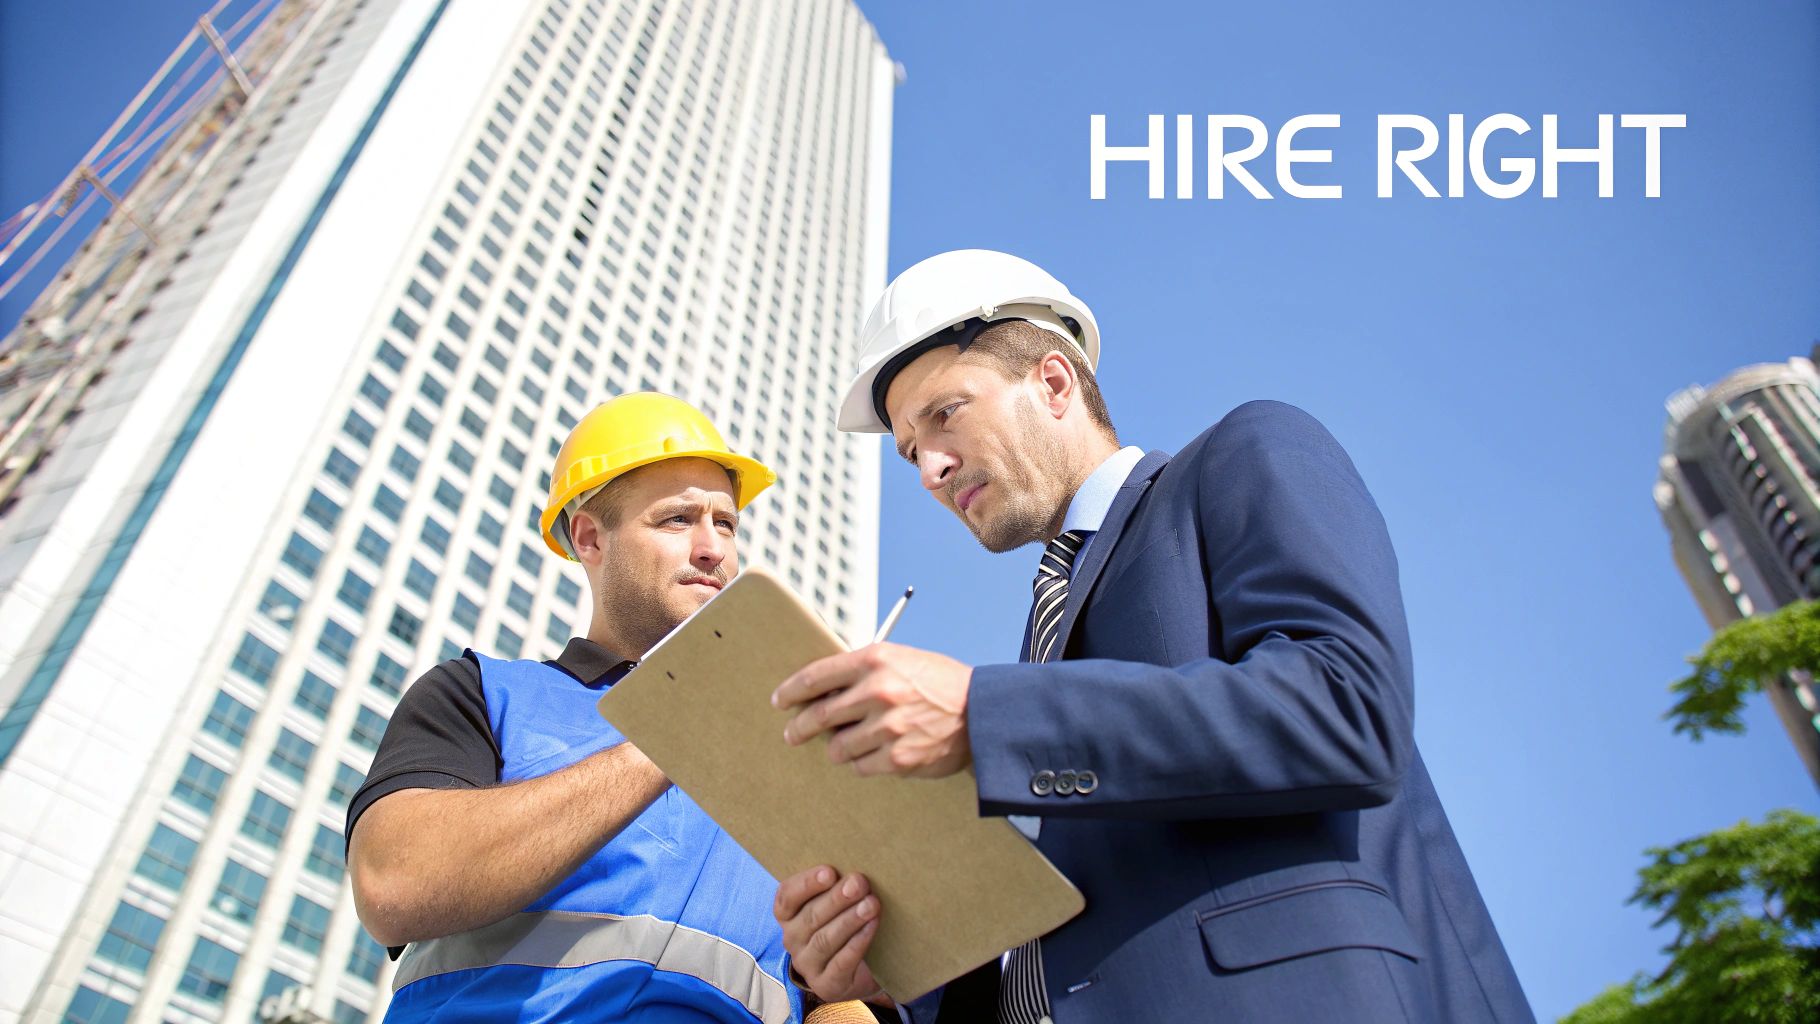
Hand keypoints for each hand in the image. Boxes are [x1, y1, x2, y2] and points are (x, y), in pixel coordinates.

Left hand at [772, 643, 973, 776]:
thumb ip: (862, 671)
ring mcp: (888, 728)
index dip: (791, 692)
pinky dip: (862, 763)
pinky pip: (860, 767)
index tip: (780, 701)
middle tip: (792, 734)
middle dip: (799, 728)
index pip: (815, 677)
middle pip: (817, 716)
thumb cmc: (940, 683)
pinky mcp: (898, 759)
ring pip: (837, 747)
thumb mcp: (901, 659)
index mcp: (875, 661)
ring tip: (849, 743)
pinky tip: (874, 754)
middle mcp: (878, 692)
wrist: (983, 713)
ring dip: (838, 747)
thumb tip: (820, 689)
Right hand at [775, 866, 884, 1002]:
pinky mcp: (826, 985)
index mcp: (788, 915)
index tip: (830, 871)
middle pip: (810, 917)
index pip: (787, 897)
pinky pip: (840, 962)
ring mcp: (807, 965)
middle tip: (859, 883)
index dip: (807, 884)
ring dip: (849, 920)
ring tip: (871, 904)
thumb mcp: (836, 904)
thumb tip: (855, 870)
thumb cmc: (845, 924)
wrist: (859, 970)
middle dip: (837, 898)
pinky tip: (871, 927)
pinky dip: (857, 943)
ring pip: (824, 940)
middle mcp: (792, 939)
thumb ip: (838, 886)